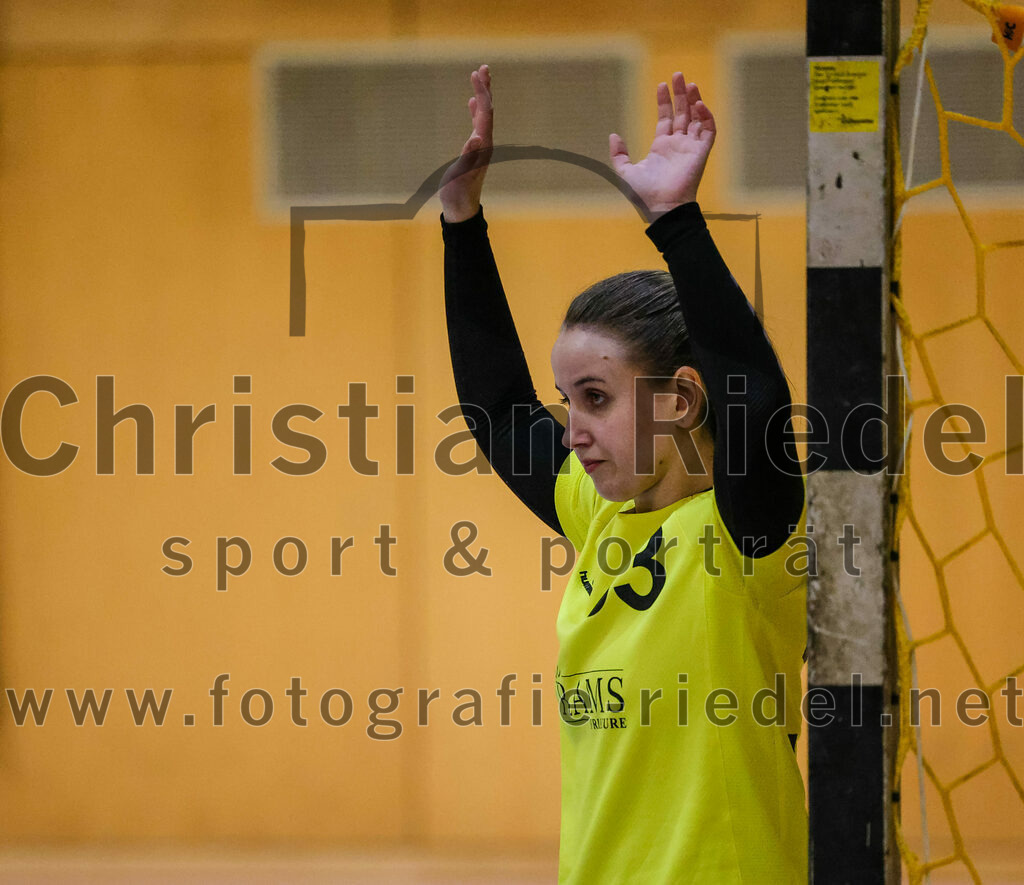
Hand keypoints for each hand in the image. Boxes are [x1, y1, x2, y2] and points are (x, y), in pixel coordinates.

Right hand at [440, 64, 493, 222]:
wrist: (462, 208)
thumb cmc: (458, 193)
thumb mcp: (461, 174)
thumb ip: (469, 155)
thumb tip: (477, 137)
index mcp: (483, 145)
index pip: (486, 113)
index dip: (482, 93)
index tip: (477, 73)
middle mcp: (485, 143)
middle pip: (487, 110)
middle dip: (485, 89)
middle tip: (482, 68)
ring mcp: (480, 146)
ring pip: (483, 116)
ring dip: (481, 97)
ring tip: (479, 78)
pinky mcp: (474, 150)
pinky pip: (477, 124)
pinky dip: (475, 111)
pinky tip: (471, 104)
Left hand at [609, 72, 715, 220]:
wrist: (662, 208)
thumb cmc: (644, 195)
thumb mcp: (625, 172)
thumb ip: (619, 154)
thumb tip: (613, 135)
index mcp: (661, 147)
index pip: (666, 119)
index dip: (664, 102)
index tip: (661, 85)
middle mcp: (677, 145)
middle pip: (682, 114)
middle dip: (680, 94)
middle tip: (678, 75)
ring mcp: (690, 148)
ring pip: (696, 119)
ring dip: (694, 101)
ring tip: (690, 84)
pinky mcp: (701, 153)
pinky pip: (708, 131)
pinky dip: (706, 117)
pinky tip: (699, 104)